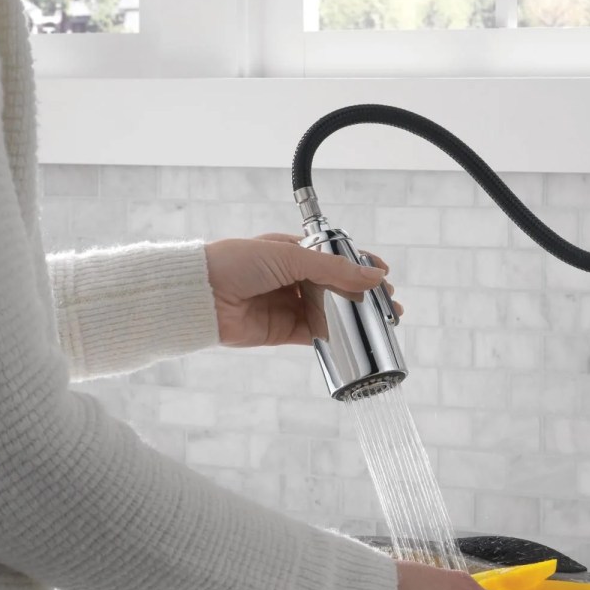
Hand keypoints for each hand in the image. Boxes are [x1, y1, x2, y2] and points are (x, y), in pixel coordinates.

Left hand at [204, 233, 402, 348]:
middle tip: (389, 304)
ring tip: (381, 322)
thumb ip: (333, 268)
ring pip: (330, 312)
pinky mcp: (282, 331)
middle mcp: (291, 278)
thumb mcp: (290, 256)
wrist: (200, 296)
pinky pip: (315, 334)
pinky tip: (355, 337)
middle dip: (364, 295)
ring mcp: (287, 305)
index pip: (335, 258)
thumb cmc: (235, 263)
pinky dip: (335, 337)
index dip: (360, 265)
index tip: (383, 273)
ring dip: (356, 317)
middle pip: (336, 287)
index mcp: (291, 252)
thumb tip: (373, 274)